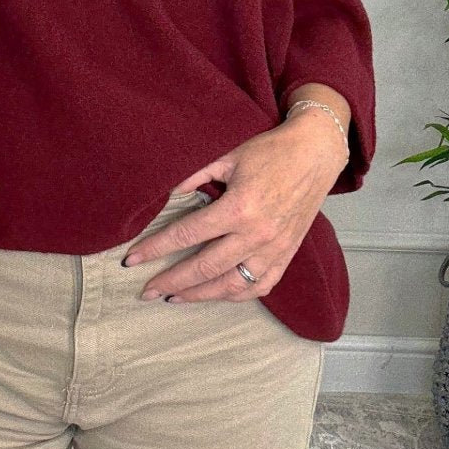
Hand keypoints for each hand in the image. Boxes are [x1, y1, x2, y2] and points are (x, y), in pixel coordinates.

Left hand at [123, 110, 348, 302]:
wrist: (317, 154)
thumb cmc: (272, 151)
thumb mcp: (228, 157)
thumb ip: (194, 176)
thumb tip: (165, 194)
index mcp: (238, 207)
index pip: (187, 235)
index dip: (155, 248)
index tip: (132, 260)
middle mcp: (256, 235)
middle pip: (204, 268)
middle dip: (171, 281)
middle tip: (146, 291)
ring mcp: (274, 249)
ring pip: (231, 285)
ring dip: (200, 295)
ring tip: (175, 297)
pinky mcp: (287, 255)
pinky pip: (260, 286)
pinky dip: (235, 295)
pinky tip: (216, 294)